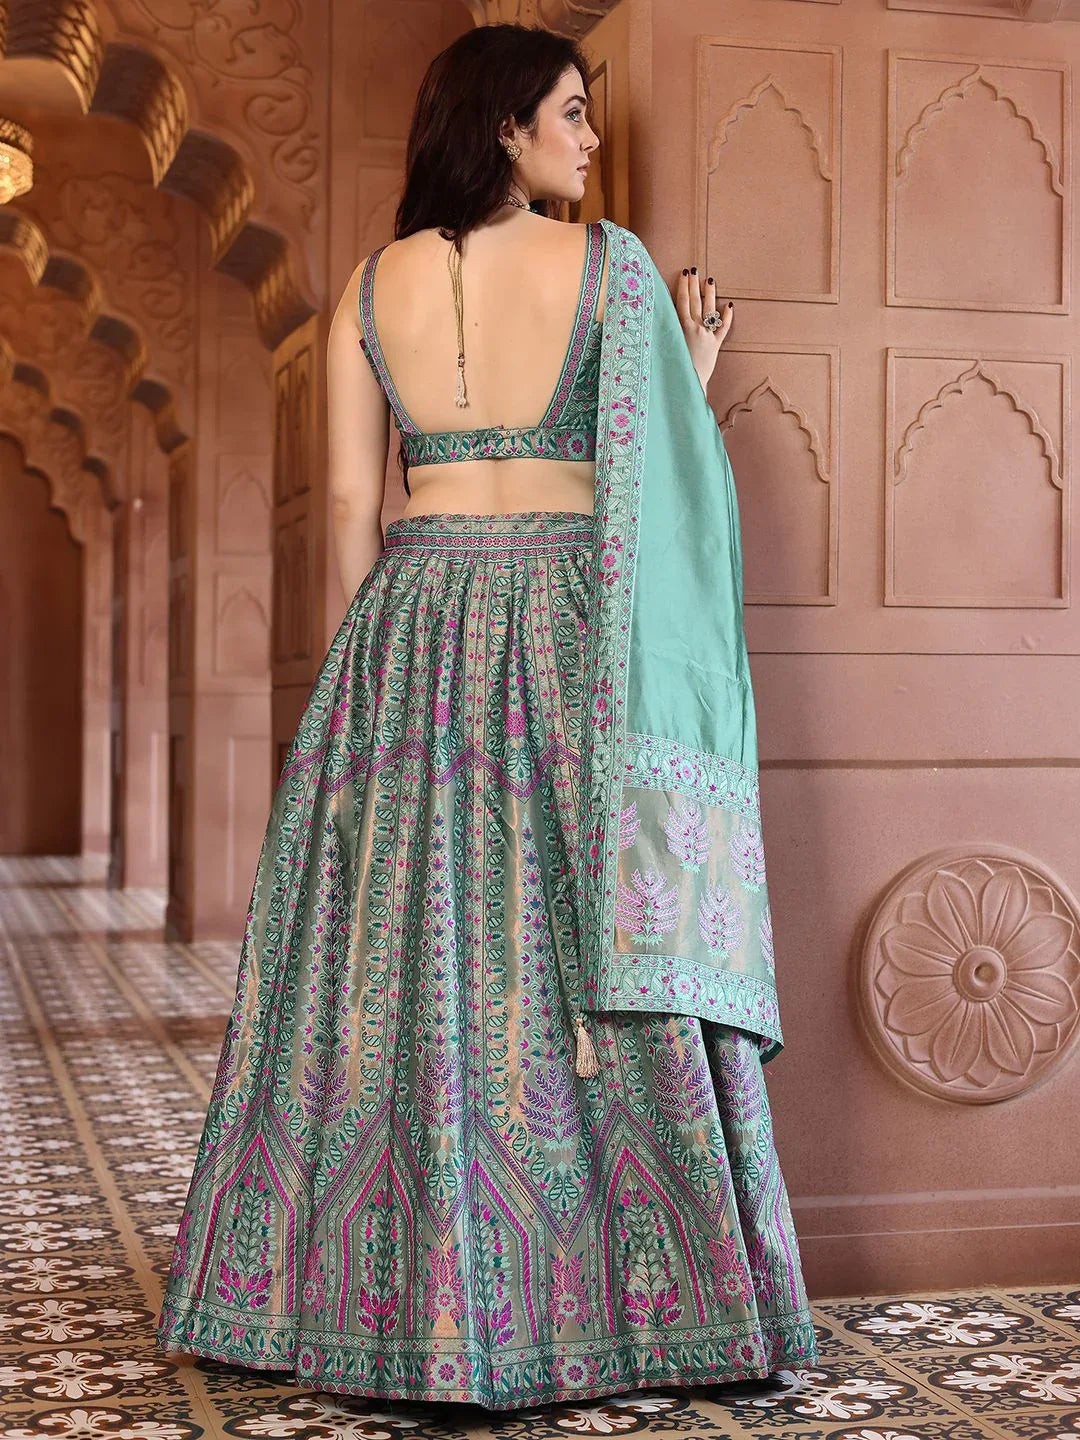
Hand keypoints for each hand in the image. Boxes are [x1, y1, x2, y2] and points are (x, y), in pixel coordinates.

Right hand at [674, 266, 732, 393]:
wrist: (688, 384)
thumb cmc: (673, 368)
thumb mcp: (666, 347)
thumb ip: (664, 332)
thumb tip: (657, 320)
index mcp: (681, 328)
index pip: (682, 302)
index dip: (683, 287)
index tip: (684, 273)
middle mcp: (695, 328)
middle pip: (695, 302)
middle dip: (694, 284)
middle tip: (694, 270)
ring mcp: (707, 335)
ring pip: (710, 310)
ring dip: (710, 294)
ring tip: (710, 280)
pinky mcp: (716, 345)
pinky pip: (724, 328)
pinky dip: (728, 317)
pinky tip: (730, 305)